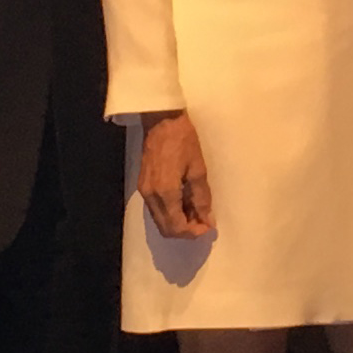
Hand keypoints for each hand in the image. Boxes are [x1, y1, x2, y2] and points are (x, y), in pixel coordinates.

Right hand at [138, 110, 214, 238]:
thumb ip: (202, 198)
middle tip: (203, 223)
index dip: (194, 232)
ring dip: (178, 223)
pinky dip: (170, 213)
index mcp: (166, 193)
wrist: (161, 120)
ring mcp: (144, 191)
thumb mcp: (198, 169)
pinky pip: (156, 209)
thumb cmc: (183, 140)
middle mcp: (151, 196)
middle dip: (185, 231)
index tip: (208, 227)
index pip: (177, 227)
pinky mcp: (143, 186)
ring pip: (160, 220)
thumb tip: (208, 220)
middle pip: (166, 229)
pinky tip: (184, 203)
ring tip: (196, 213)